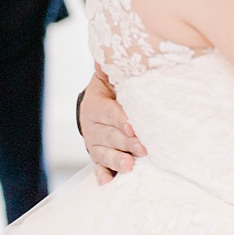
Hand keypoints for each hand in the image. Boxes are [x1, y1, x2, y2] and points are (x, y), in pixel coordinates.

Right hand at [81, 64, 144, 184]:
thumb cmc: (113, 87)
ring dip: (116, 160)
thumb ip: (112, 67)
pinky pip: (98, 167)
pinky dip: (102, 175)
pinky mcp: (96, 156)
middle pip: (109, 136)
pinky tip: (107, 183)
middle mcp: (91, 126)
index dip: (121, 119)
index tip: (133, 126)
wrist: (98, 102)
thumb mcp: (111, 75)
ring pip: (103, 153)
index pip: (109, 113)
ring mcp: (93, 143)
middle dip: (126, 143)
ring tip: (129, 166)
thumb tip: (110, 51)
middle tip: (143, 149)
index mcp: (95, 105)